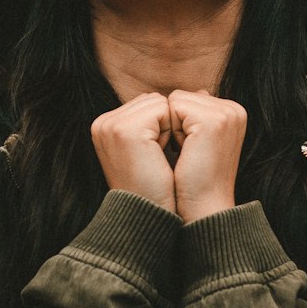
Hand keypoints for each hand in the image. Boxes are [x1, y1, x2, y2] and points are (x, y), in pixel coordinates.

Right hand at [91, 93, 175, 211]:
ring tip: (160, 157)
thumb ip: (168, 118)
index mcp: (107, 127)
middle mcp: (103, 123)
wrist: (155, 216)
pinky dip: (171, 130)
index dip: (165, 126)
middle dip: (168, 124)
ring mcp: (111, 125)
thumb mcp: (161, 147)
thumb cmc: (162, 188)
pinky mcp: (125, 130)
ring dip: (171, 127)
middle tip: (162, 157)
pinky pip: (163, 109)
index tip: (162, 155)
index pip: (148, 105)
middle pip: (153, 99)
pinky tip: (162, 154)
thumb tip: (203, 90)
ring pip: (159, 102)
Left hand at [168, 89, 246, 222]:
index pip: (188, 98)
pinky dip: (171, 131)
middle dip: (174, 124)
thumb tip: (198, 91)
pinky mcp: (214, 120)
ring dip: (172, 128)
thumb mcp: (198, 141)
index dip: (178, 125)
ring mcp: (227, 113)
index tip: (191, 151)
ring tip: (188, 153)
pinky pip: (174, 107)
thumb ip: (198, 114)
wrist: (203, 208)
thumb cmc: (194, 181)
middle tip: (189, 154)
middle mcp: (234, 109)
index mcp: (232, 112)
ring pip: (175, 100)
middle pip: (181, 97)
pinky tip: (185, 151)